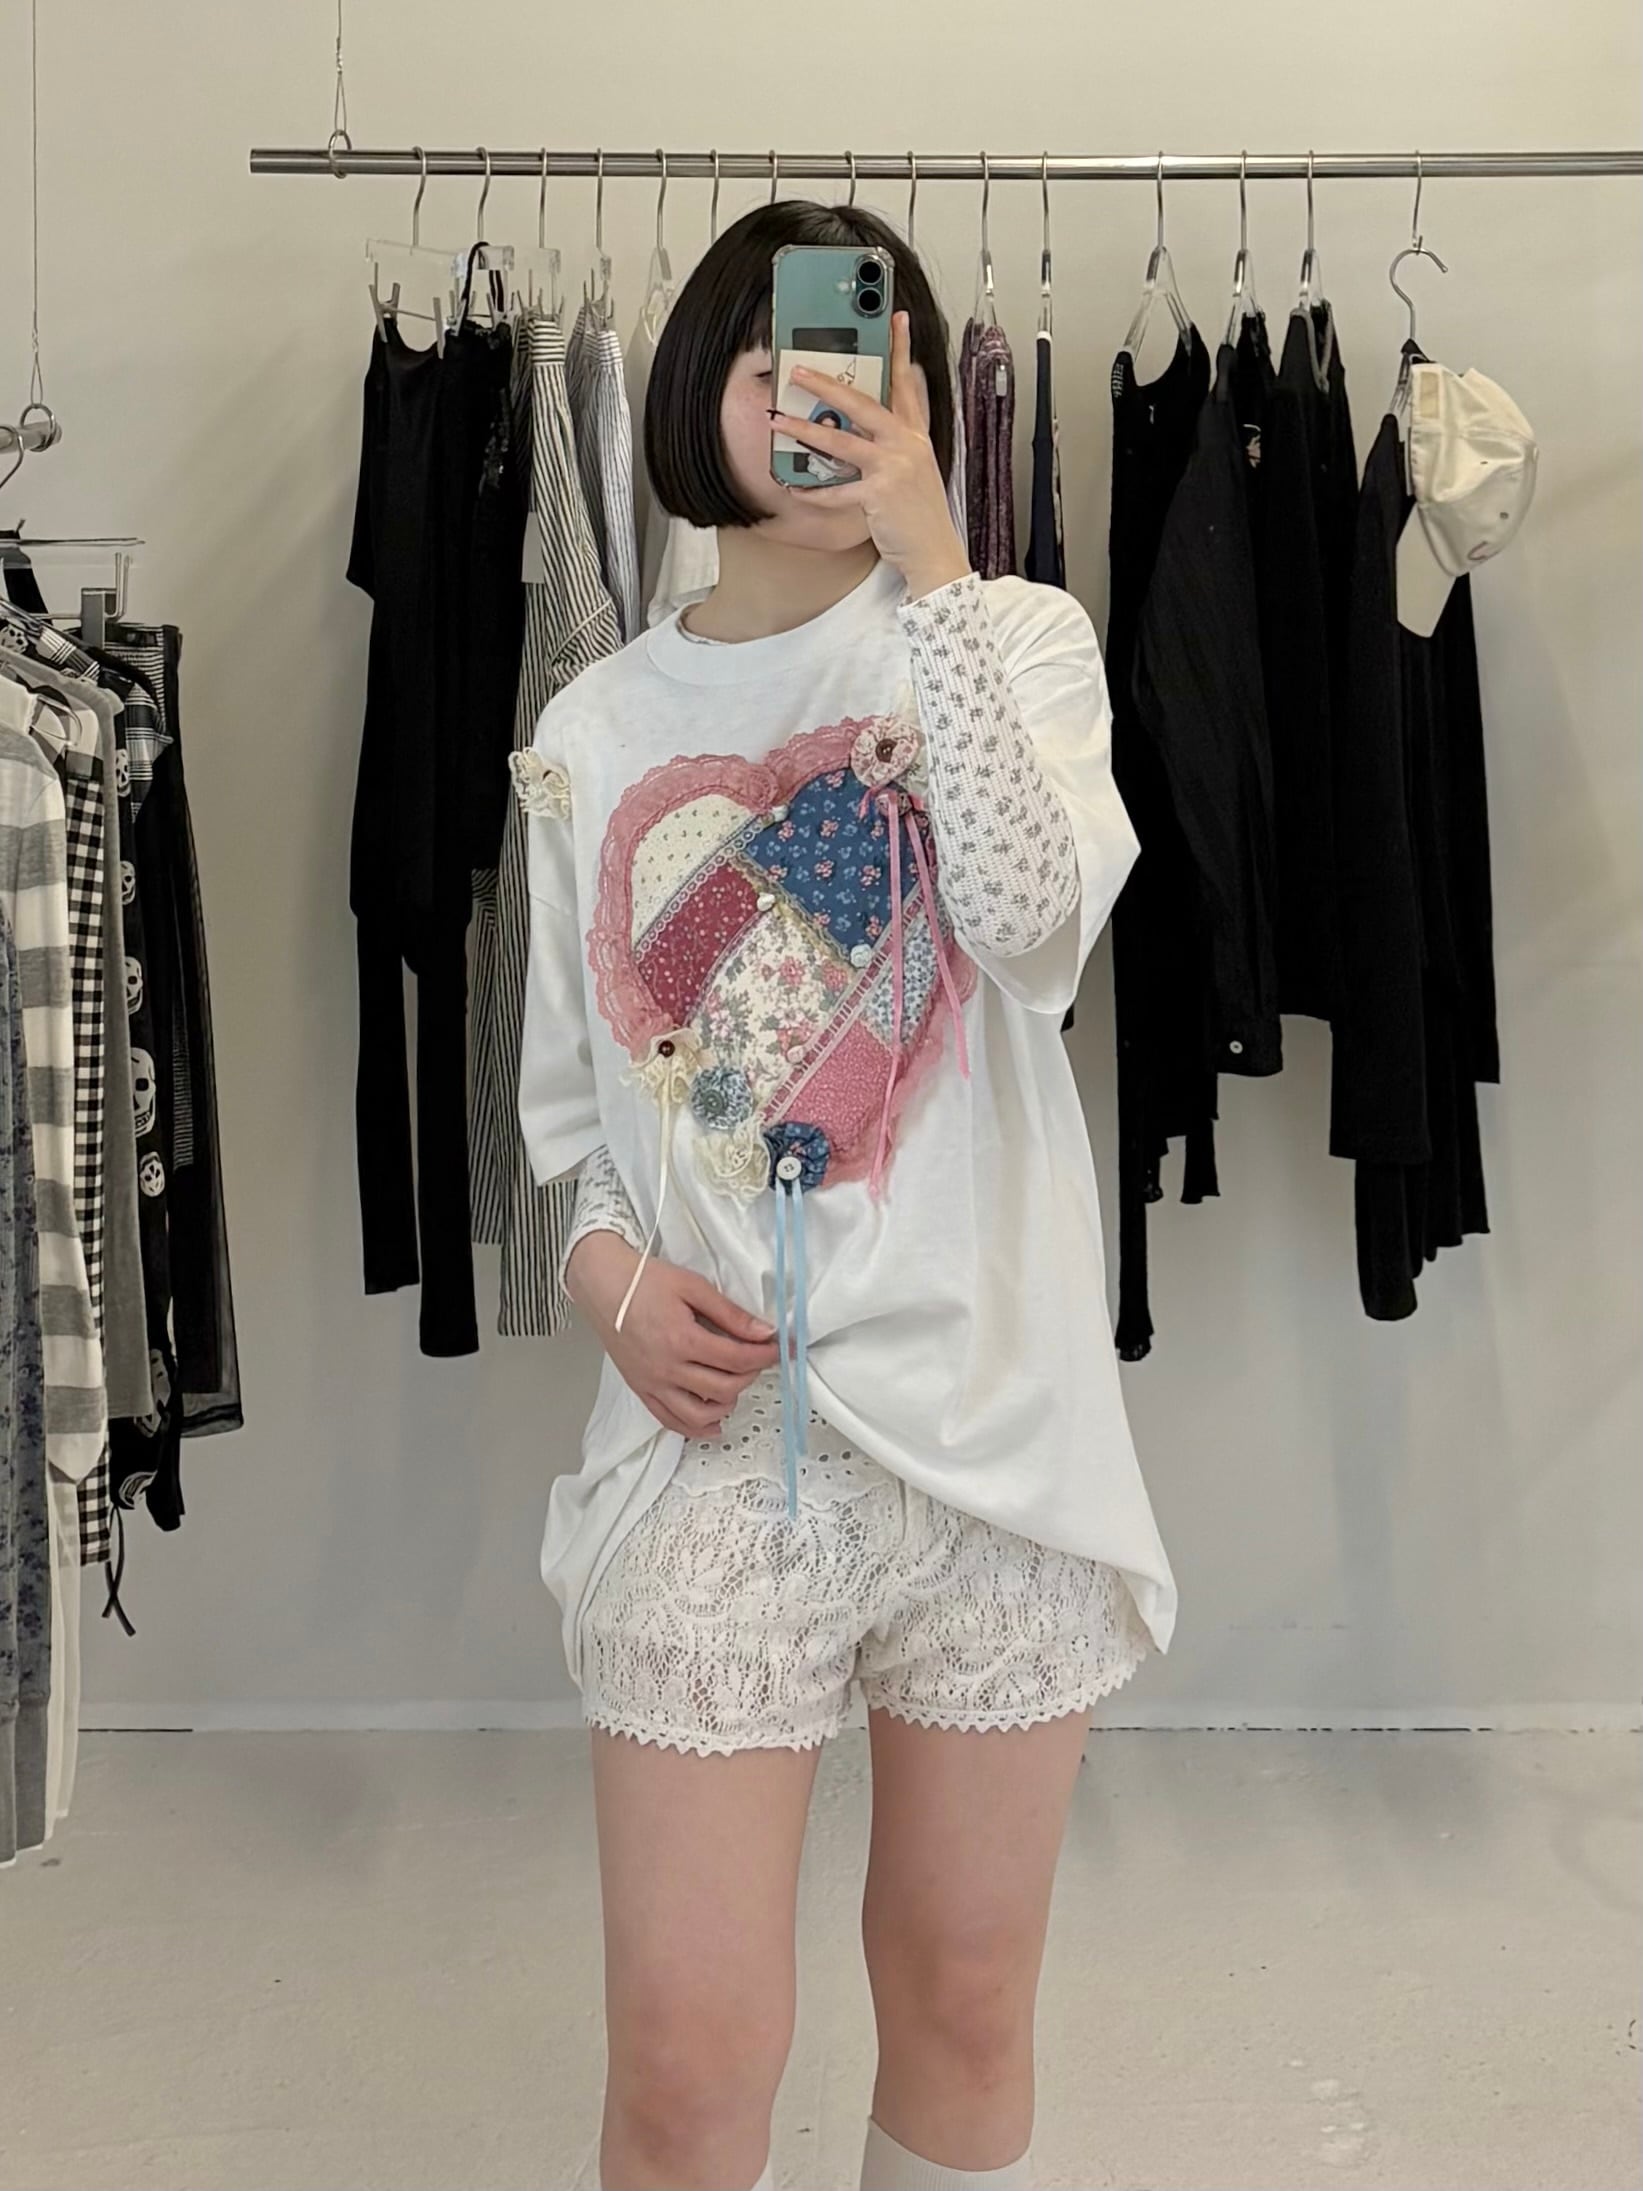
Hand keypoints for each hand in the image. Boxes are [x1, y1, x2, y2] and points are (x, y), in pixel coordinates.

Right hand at [564, 1231, 779, 1438]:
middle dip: (750, 1375)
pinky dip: (694, 1428)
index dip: (764, 1356)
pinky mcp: (641, 1389)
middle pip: (724, 1387)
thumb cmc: (643, 1281)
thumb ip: (730, 1313)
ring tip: (736, 1386)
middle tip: (758, 1359)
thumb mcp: (693, 1287)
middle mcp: (667, 1368)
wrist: (602, 1285)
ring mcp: (652, 1383)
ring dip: (726, 1404)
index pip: (737, 1359)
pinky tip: (712, 1423)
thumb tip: (764, 1332)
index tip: (778, 1349)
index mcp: (682, 1339)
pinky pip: (670, 1420)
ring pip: (699, 1414)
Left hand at [772, 310, 971, 598]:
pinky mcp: (879, 495)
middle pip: (864, 404)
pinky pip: (837, 490)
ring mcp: (893, 468)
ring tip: (778, 421)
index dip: (901, 349)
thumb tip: (864, 429)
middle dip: (828, 384)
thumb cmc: (920, 515)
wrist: (935, 552)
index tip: (895, 318)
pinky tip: (794, 488)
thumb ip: (896, 445)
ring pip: (842, 441)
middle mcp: (907, 445)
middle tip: (799, 370)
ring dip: (805, 430)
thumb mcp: (916, 470)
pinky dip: (814, 492)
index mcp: (916, 436)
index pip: (908, 384)